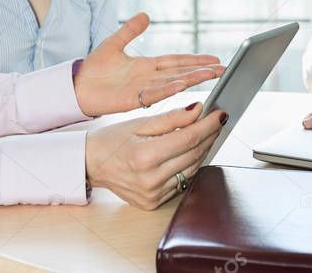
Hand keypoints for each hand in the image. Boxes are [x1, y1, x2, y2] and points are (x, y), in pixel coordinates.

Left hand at [73, 13, 224, 116]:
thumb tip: (146, 15)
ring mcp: (142, 89)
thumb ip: (130, 30)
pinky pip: (154, 93)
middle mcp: (149, 78)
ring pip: (172, 83)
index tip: (214, 60)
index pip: (176, 61)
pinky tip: (181, 84)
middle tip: (224, 70)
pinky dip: (168, 89)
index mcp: (146, 65)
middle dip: (202, 71)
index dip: (195, 60)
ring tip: (211, 76)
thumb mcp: (114, 43)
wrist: (76, 86)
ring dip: (192, 79)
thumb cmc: (94, 69)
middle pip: (181, 72)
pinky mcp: (133, 99)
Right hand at [85, 102, 226, 209]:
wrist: (91, 164)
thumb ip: (171, 118)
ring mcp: (153, 194)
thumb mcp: (140, 123)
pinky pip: (181, 182)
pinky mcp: (153, 202)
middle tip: (216, 121)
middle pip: (194, 154)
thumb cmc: (112, 140)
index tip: (220, 114)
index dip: (208, 125)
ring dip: (202, 150)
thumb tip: (198, 111)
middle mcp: (151, 179)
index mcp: (145, 157)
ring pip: (191, 169)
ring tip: (206, 134)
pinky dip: (189, 166)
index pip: (189, 138)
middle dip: (209, 135)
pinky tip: (190, 152)